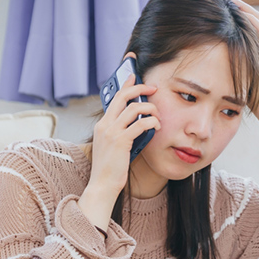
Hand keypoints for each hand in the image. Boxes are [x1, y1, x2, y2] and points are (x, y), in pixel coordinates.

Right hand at [79, 56, 160, 228]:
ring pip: (134, 108)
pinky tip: (156, 127)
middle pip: (123, 96)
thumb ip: (122, 131)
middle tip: (153, 88)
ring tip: (157, 117)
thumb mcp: (113, 145)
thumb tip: (139, 121)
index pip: (114, 97)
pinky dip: (152, 123)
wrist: (102, 185)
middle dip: (140, 88)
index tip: (132, 73)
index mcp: (102, 124)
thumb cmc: (111, 168)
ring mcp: (111, 132)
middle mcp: (105, 125)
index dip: (124, 83)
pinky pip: (141, 124)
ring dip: (150, 109)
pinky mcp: (120, 141)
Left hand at [227, 0, 258, 102]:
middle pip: (250, 15)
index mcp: (253, 45)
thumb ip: (224, 58)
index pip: (244, 20)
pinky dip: (250, 19)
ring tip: (229, 0)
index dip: (233, 10)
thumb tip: (204, 52)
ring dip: (242, 7)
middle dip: (237, 4)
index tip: (218, 3)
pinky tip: (238, 13)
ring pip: (256, 18)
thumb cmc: (243, 90)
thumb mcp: (231, 69)